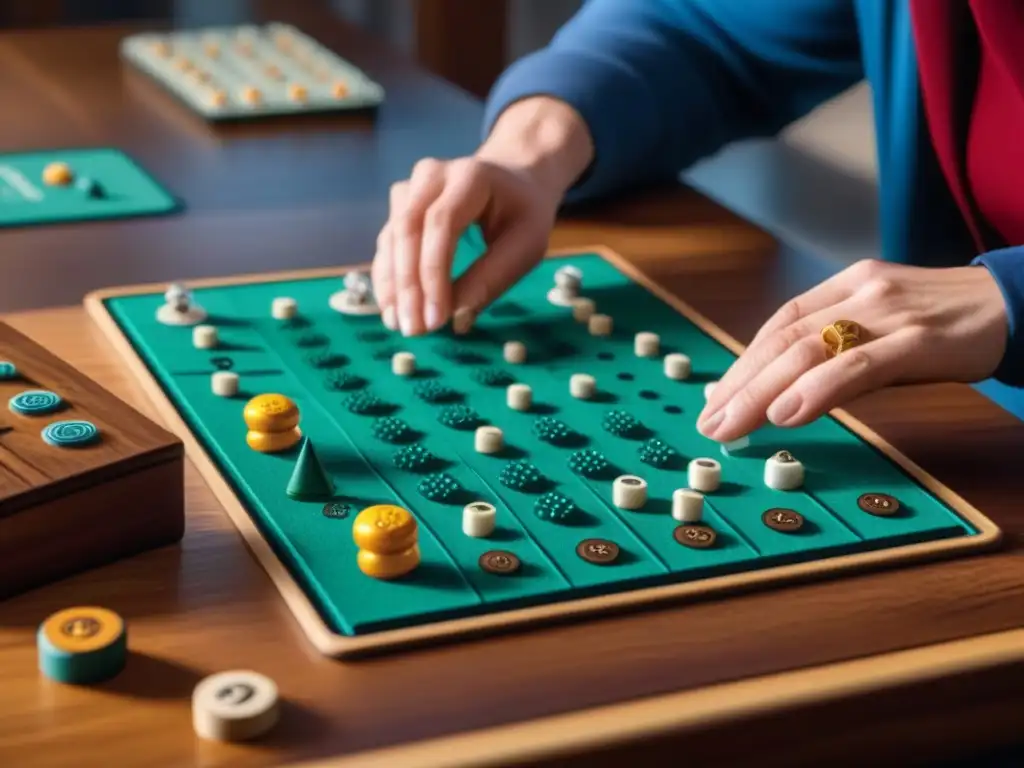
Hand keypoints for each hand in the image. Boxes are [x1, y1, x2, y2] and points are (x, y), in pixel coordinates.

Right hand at [373, 156, 557, 335]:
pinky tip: (392, 308)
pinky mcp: (400, 208)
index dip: (434, 273)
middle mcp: (432, 176)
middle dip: (409, 285)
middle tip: (414, 329)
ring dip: (393, 286)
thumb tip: (456, 321)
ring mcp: (411, 189)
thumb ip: (492, 279)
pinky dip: (389, 278)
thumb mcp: (526, 245)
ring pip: (392, 239)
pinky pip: (388, 245)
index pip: (441, 223)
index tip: (436, 318)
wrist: (513, 181)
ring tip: (399, 324)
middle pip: (408, 229)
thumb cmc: (523, 214)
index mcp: (470, 176)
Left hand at [696, 259, 1008, 441]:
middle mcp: (859, 293)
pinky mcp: (919, 339)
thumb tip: (782, 393)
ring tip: (731, 425)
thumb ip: (836, 352)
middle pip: (783, 340)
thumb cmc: (945, 324)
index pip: (778, 326)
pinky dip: (815, 390)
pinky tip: (784, 414)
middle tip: (709, 422)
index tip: (715, 399)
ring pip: (808, 351)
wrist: (1017, 303)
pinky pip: (857, 365)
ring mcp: (888, 313)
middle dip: (739, 384)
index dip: (742, 364)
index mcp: (845, 287)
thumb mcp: (882, 328)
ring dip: (761, 392)